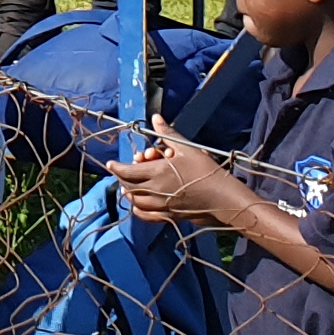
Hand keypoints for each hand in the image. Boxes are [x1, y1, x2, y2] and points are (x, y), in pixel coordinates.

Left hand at [104, 124, 244, 227]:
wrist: (223, 199)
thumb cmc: (206, 172)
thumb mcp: (187, 149)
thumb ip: (168, 134)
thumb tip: (155, 117)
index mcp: (158, 173)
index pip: (127, 172)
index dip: (116, 168)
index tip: (111, 164)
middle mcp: (155, 191)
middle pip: (129, 186)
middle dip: (122, 179)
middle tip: (121, 173)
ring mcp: (161, 206)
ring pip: (136, 201)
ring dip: (129, 193)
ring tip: (127, 186)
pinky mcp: (168, 216)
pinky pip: (146, 216)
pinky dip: (138, 209)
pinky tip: (137, 205)